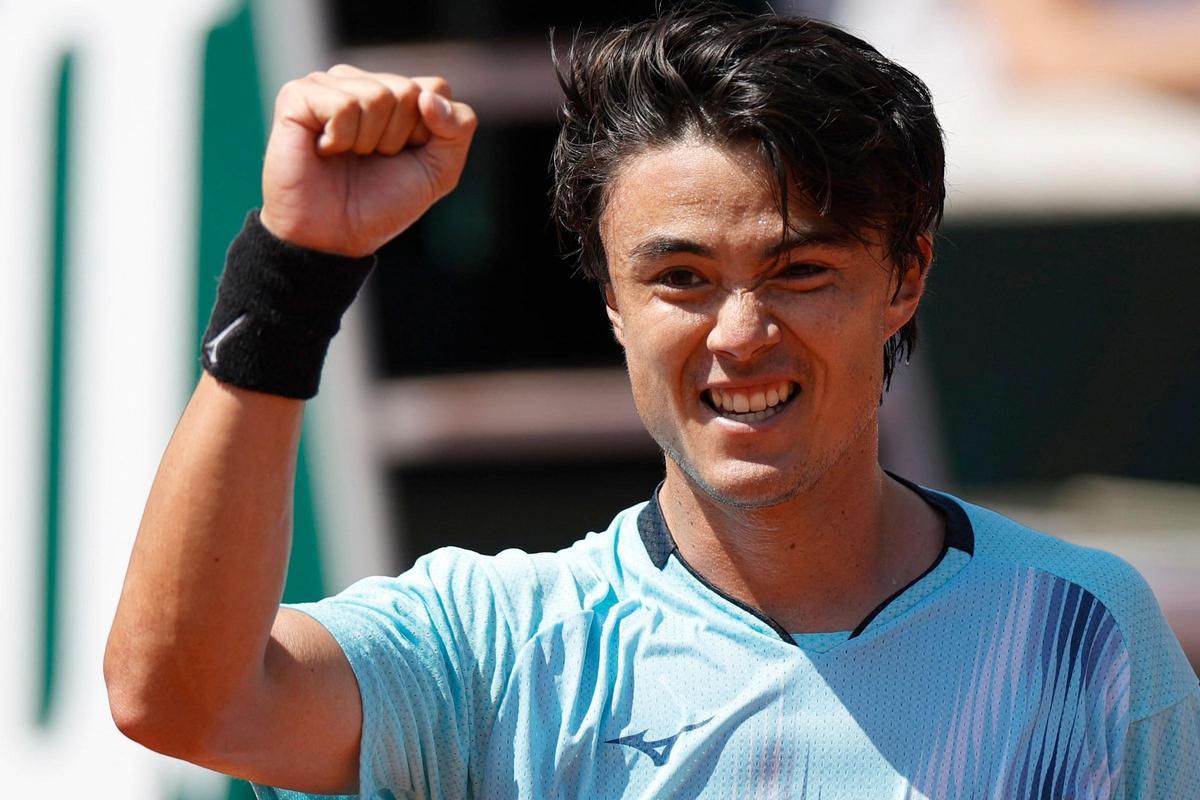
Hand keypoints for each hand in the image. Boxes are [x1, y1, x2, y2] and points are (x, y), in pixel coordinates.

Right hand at [260, 64, 476, 256]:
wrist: (336, 236)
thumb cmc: (382, 203)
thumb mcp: (439, 171)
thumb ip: (457, 129)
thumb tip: (428, 96)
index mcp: (394, 93)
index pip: (436, 89)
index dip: (427, 133)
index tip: (404, 156)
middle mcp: (361, 81)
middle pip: (409, 91)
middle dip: (397, 138)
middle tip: (370, 159)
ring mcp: (328, 84)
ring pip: (378, 95)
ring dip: (368, 141)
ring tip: (347, 156)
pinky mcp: (298, 95)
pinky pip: (343, 104)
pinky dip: (341, 139)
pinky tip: (324, 150)